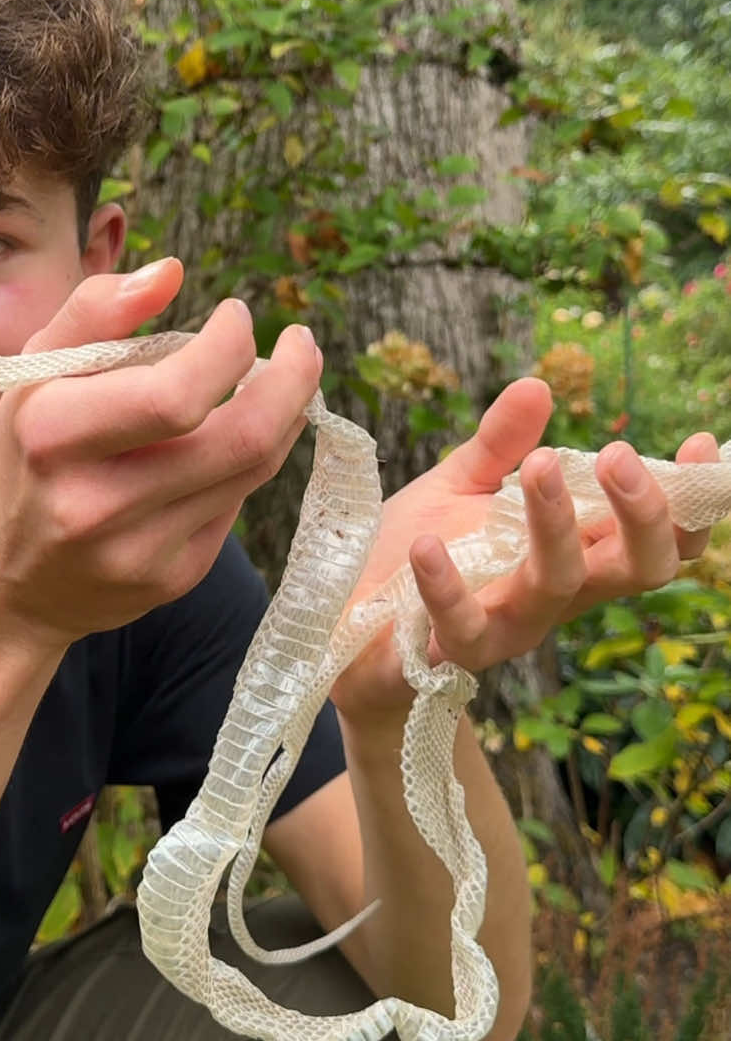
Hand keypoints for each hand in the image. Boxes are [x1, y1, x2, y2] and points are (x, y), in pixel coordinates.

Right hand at [0, 259, 322, 645]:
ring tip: (280, 381)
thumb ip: (95, 311)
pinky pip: (236, 505)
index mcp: (54, 436)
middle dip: (292, 380)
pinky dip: (246, 462)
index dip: (229, 347)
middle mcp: (96, 501)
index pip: (177, 394)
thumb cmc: (26, 458)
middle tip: (301, 344)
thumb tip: (171, 272)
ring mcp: (139, 550)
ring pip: (252, 470)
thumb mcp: (34, 373)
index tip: (235, 316)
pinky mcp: (171, 577)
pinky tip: (232, 441)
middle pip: (240, 438)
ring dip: (283, 415)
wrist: (8, 584)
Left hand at [332, 377, 719, 719]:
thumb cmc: (414, 555)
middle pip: (641, 568)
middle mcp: (557, 594)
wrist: (345, 628)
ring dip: (555, 523)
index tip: (703, 445)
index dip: (693, 501)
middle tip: (620, 453)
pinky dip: (447, 586)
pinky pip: (462, 627)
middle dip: (644, 511)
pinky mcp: (449, 654)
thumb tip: (538, 386)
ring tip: (538, 464)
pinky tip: (428, 545)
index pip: (661, 538)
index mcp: (575, 552)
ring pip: (559, 584)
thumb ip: (499, 445)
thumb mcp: (458, 487)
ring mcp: (509, 627)